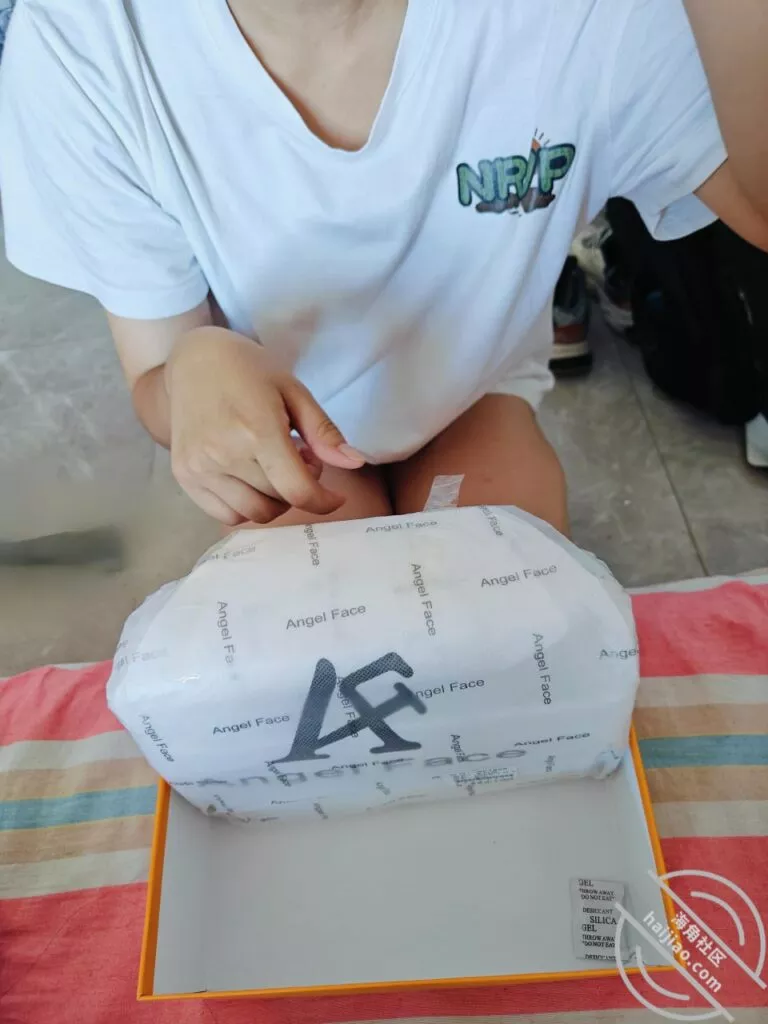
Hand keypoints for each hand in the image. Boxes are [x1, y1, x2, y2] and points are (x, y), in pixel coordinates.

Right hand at [165, 326, 364, 524]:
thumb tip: (355, 463)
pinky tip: (250, 478)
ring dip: (274, 501)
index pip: (297, 490)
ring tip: (273, 467)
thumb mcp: (294, 391)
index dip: (324, 501)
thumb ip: (324, 431)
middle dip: (299, 489)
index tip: (334, 497)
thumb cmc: (249, 371)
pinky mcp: (184, 475)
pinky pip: (226, 514)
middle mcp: (223, 453)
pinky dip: (246, 507)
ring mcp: (199, 468)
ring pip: (253, 513)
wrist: (193, 361)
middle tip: (298, 459)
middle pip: (278, 502)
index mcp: (257, 429)